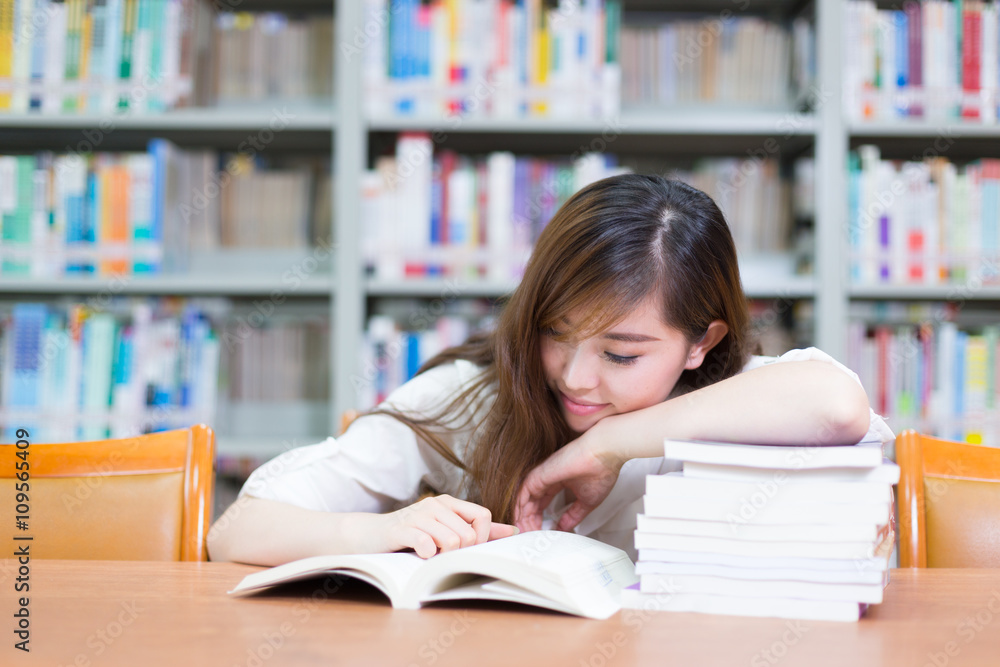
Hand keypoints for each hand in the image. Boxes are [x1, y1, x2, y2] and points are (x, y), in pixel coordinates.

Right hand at [375, 494, 516, 558]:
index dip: (482, 537)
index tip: (470, 549)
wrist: (370, 535)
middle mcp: (436, 505)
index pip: (483, 516)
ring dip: (443, 555)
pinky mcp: (401, 529)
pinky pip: (426, 543)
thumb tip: (514, 531)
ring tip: (431, 555)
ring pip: (452, 540)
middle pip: (469, 534)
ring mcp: (418, 515)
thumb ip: (479, 529)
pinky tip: (420, 555)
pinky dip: (427, 555)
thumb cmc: (412, 534)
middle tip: (443, 554)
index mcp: (450, 504)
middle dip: (460, 552)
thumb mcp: (446, 529)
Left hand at [514, 431, 621, 532]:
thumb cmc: (601, 469)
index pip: (540, 504)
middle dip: (528, 523)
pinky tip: (519, 522)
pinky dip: (518, 509)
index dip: (537, 521)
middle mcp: (546, 478)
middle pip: (529, 504)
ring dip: (521, 519)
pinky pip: (521, 494)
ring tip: (522, 535)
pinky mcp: (539, 475)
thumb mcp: (586, 501)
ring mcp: (541, 476)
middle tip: (528, 539)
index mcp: (557, 481)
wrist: (605, 453)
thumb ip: (573, 515)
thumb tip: (564, 528)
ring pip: (522, 501)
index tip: (539, 535)